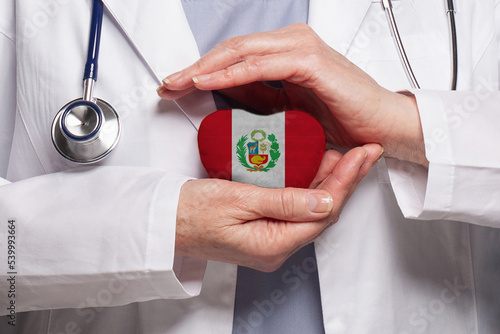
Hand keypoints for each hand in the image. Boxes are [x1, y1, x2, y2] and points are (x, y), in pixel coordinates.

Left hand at [158, 24, 427, 165]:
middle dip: (196, 67)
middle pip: (231, 50)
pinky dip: (232, 74)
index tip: (177, 86)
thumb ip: (260, 96)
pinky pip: (262, 66)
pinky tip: (209, 83)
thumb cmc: (343, 118)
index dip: (203, 69)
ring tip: (180, 83)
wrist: (382, 127)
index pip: (234, 56)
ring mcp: (300, 49)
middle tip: (168, 85)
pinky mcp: (309, 62)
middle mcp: (291, 44)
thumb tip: (228, 94)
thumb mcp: (288, 109)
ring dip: (206, 68)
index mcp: (285, 52)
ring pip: (241, 52)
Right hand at [175, 144, 381, 271]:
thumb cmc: (190, 212)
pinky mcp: (263, 231)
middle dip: (346, 181)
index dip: (346, 181)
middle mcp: (276, 248)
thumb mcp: (236, 201)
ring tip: (346, 156)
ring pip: (311, 211)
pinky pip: (295, 210)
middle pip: (323, 213)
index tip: (360, 155)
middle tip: (363, 153)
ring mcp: (270, 241)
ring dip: (329, 183)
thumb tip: (325, 201)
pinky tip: (314, 169)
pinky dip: (308, 188)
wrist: (163, 222)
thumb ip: (283, 202)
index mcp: (273, 244)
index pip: (323, 212)